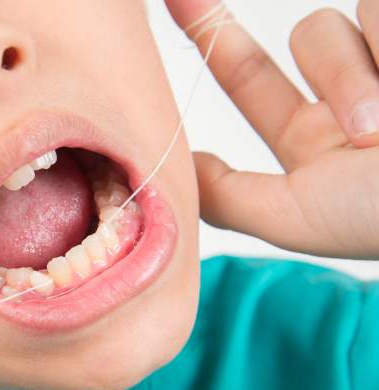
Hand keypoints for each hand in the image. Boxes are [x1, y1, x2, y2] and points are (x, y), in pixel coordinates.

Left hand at [166, 0, 378, 258]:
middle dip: (307, 56)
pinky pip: (378, 8)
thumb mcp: (294, 217)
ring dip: (358, 75)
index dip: (213, 36)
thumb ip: (228, 195)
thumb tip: (181, 162)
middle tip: (303, 88)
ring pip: (353, 16)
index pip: (252, 75)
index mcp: (316, 135)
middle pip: (312, 34)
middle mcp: (361, 93)